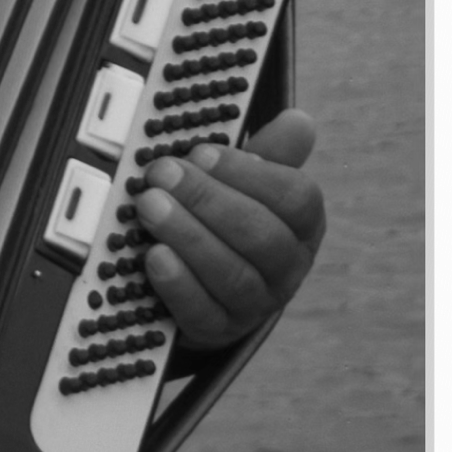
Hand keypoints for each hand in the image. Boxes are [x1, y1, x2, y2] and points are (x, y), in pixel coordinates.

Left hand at [134, 108, 326, 349]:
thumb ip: (269, 154)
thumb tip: (299, 121)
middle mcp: (286, 267)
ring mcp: (255, 304)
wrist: (208, 289)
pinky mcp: (217, 331)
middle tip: (163, 173)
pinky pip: (203, 312)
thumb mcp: (248, 184)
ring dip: (188, 236)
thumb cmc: (229, 222)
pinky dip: (178, 284)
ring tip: (150, 206)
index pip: (296, 199)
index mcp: (301, 225)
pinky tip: (155, 256)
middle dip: (207, 200)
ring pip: (232, 274)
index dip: (249, 173)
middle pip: (261, 236)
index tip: (203, 152)